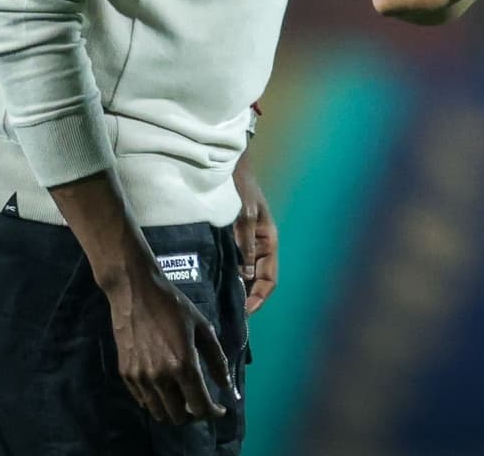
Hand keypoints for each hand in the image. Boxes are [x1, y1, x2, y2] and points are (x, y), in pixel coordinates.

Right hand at [103, 266, 230, 425]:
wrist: (135, 292)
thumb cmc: (173, 305)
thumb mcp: (203, 327)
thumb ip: (217, 359)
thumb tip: (227, 385)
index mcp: (183, 364)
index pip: (200, 406)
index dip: (213, 413)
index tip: (220, 409)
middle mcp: (160, 377)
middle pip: (179, 417)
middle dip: (194, 415)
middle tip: (202, 402)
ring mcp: (140, 378)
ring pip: (159, 413)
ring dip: (175, 411)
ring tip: (184, 398)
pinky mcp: (126, 374)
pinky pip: (144, 400)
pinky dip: (157, 401)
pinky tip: (166, 387)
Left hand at [233, 153, 278, 314]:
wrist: (227, 166)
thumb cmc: (241, 188)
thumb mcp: (246, 215)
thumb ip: (246, 243)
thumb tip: (248, 276)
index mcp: (268, 241)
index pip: (269, 279)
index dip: (259, 297)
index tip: (244, 313)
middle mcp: (259, 247)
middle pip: (258, 281)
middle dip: (247, 299)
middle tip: (228, 316)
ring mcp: (245, 245)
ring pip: (245, 276)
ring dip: (236, 291)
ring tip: (220, 307)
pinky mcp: (232, 241)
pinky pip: (233, 265)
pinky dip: (228, 278)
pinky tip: (214, 287)